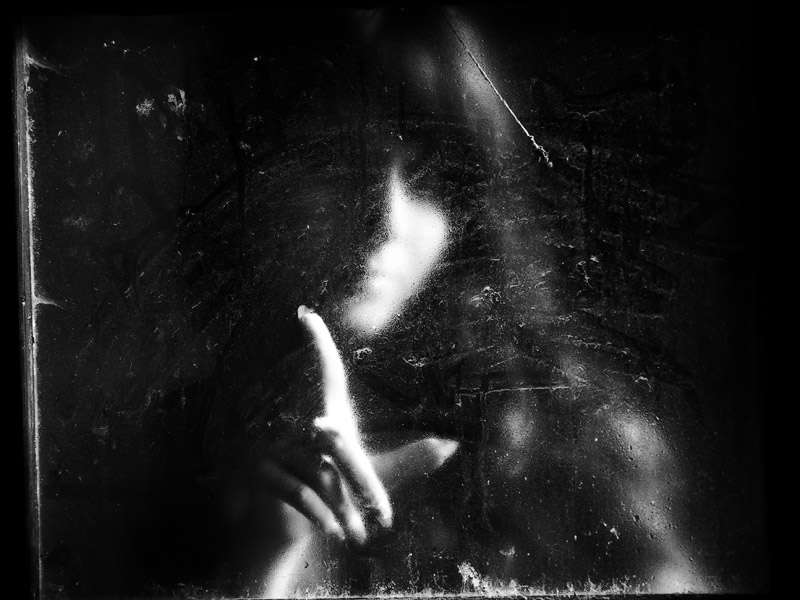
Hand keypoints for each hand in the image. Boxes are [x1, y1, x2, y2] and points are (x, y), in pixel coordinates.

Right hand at [248, 306, 458, 546]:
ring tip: (363, 538)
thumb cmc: (334, 485)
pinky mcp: (263, 474)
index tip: (311, 318)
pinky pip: (296, 494)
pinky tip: (333, 534)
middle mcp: (299, 428)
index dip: (320, 347)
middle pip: (340, 449)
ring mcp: (276, 450)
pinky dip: (317, 515)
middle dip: (365, 485)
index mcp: (328, 418)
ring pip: (320, 478)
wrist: (283, 519)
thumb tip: (453, 445)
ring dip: (343, 511)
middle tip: (386, 512)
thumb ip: (411, 460)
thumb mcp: (372, 474)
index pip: (328, 376)